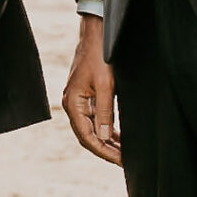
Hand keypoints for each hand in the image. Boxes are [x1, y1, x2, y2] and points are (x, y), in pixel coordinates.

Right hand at [62, 15, 119, 165]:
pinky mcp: (86, 97)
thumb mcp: (106, 86)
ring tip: (123, 152)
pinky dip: (105, 129)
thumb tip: (105, 137)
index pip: (87, 137)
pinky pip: (94, 119)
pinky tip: (117, 137)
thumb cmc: (100, 58)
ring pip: (91, 129)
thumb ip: (105, 113)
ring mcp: (78, 101)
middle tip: (124, 161)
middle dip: (105, 150)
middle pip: (87, 136)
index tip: (120, 160)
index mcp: (73, 103)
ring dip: (106, 141)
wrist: (96, 36)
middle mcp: (72, 105)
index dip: (104, 151)